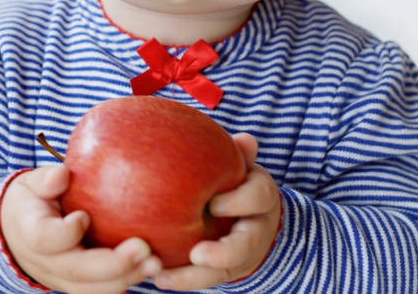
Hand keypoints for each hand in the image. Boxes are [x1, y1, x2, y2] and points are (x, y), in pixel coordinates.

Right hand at [0, 165, 162, 292]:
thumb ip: (46, 179)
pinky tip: (152, 266)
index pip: (45, 239)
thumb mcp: (33, 183)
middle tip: (144, 249)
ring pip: (93, 289)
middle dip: (114, 264)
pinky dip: (128, 281)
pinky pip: (103, 291)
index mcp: (30, 232)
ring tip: (155, 263)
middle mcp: (46, 262)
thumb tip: (62, 174)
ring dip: (127, 277)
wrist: (18, 233)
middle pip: (77, 271)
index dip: (66, 233)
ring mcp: (62, 279)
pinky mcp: (80, 285)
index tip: (84, 216)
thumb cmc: (33, 200)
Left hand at [153, 133, 280, 290]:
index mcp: (261, 199)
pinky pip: (203, 279)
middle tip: (196, 254)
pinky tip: (157, 278)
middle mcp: (254, 231)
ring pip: (222, 272)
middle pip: (244, 246)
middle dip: (222, 253)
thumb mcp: (241, 166)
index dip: (238, 201)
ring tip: (162, 276)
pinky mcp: (222, 271)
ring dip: (193, 276)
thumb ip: (239, 154)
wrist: (251, 215)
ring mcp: (240, 256)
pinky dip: (181, 280)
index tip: (215, 203)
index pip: (258, 197)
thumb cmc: (237, 181)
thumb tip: (245, 139)